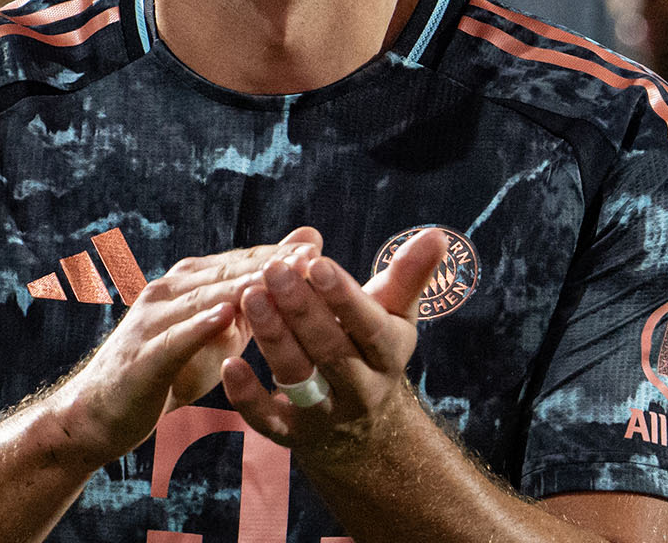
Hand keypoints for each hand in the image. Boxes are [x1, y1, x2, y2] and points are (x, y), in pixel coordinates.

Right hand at [44, 228, 321, 469]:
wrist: (101, 413)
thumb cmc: (167, 370)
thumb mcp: (217, 332)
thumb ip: (252, 299)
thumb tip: (292, 262)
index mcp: (188, 284)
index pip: (240, 262)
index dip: (278, 255)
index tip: (318, 248)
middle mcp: (168, 292)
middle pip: (225, 272)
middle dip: (268, 263)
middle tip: (310, 256)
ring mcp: (151, 321)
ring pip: (203, 298)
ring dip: (241, 286)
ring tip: (278, 276)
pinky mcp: (142, 356)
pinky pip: (174, 338)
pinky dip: (199, 325)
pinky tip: (226, 316)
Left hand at [220, 227, 449, 460]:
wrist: (362, 426)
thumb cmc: (371, 346)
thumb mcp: (394, 314)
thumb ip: (409, 275)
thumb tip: (437, 234)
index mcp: (388, 354)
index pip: (370, 326)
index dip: (344, 297)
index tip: (317, 263)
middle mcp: (362, 388)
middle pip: (330, 350)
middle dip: (300, 309)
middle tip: (273, 269)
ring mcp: (326, 413)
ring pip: (298, 377)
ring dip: (273, 337)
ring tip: (250, 296)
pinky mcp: (292, 433)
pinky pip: (269, 420)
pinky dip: (248, 398)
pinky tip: (230, 364)